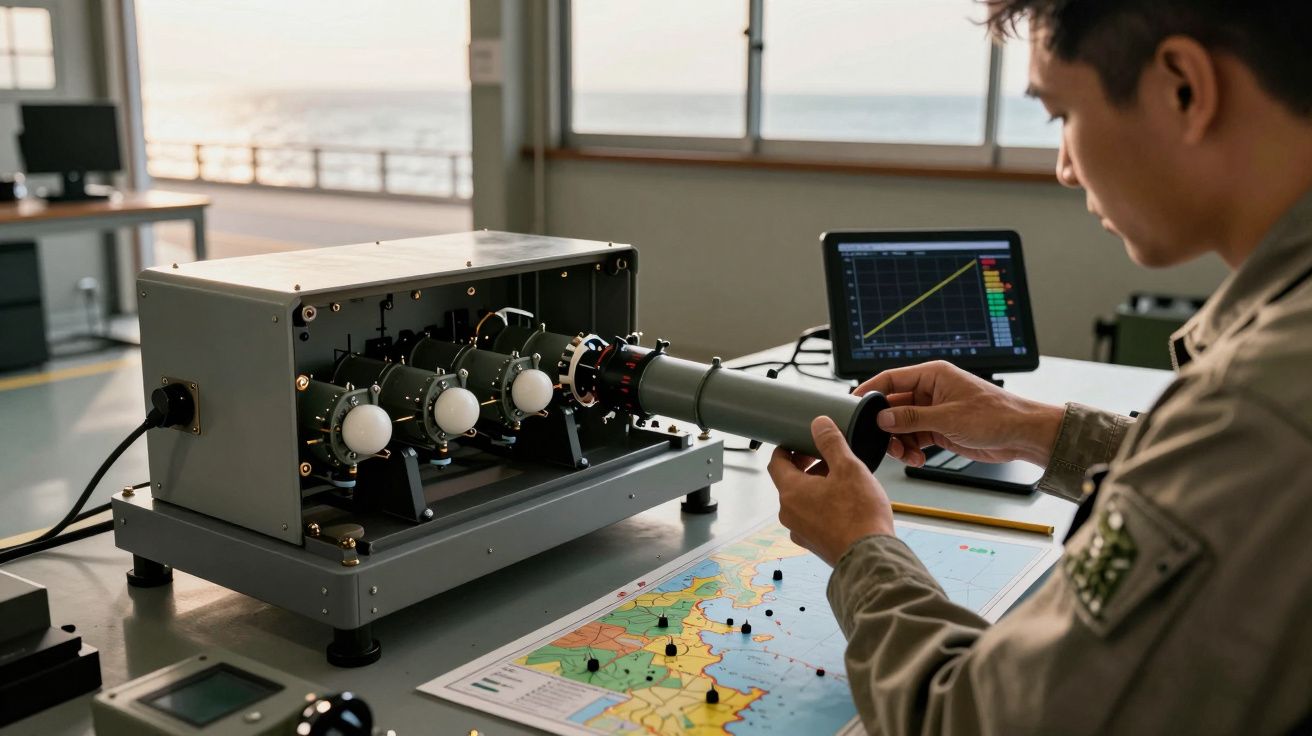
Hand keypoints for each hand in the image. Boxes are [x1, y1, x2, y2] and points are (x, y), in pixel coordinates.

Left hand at [767, 416, 894, 566]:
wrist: (870, 558)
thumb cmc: (859, 516)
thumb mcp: (848, 468)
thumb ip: (831, 443)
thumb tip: (819, 424)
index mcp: (791, 492)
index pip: (776, 462)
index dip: (787, 448)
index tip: (800, 441)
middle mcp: (789, 513)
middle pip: (789, 481)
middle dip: (806, 466)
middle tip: (826, 457)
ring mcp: (800, 531)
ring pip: (801, 500)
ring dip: (816, 486)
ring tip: (841, 479)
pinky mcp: (814, 543)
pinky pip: (812, 517)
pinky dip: (822, 505)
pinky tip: (844, 503)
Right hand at [854, 360, 1063, 467]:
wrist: (1023, 435)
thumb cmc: (997, 415)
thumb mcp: (948, 418)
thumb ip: (911, 418)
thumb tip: (882, 419)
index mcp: (933, 375)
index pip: (890, 379)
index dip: (870, 392)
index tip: (853, 405)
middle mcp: (931, 391)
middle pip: (893, 406)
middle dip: (886, 426)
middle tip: (884, 442)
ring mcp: (935, 410)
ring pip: (902, 425)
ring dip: (899, 442)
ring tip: (906, 455)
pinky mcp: (940, 429)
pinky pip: (915, 438)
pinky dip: (912, 449)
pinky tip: (918, 458)